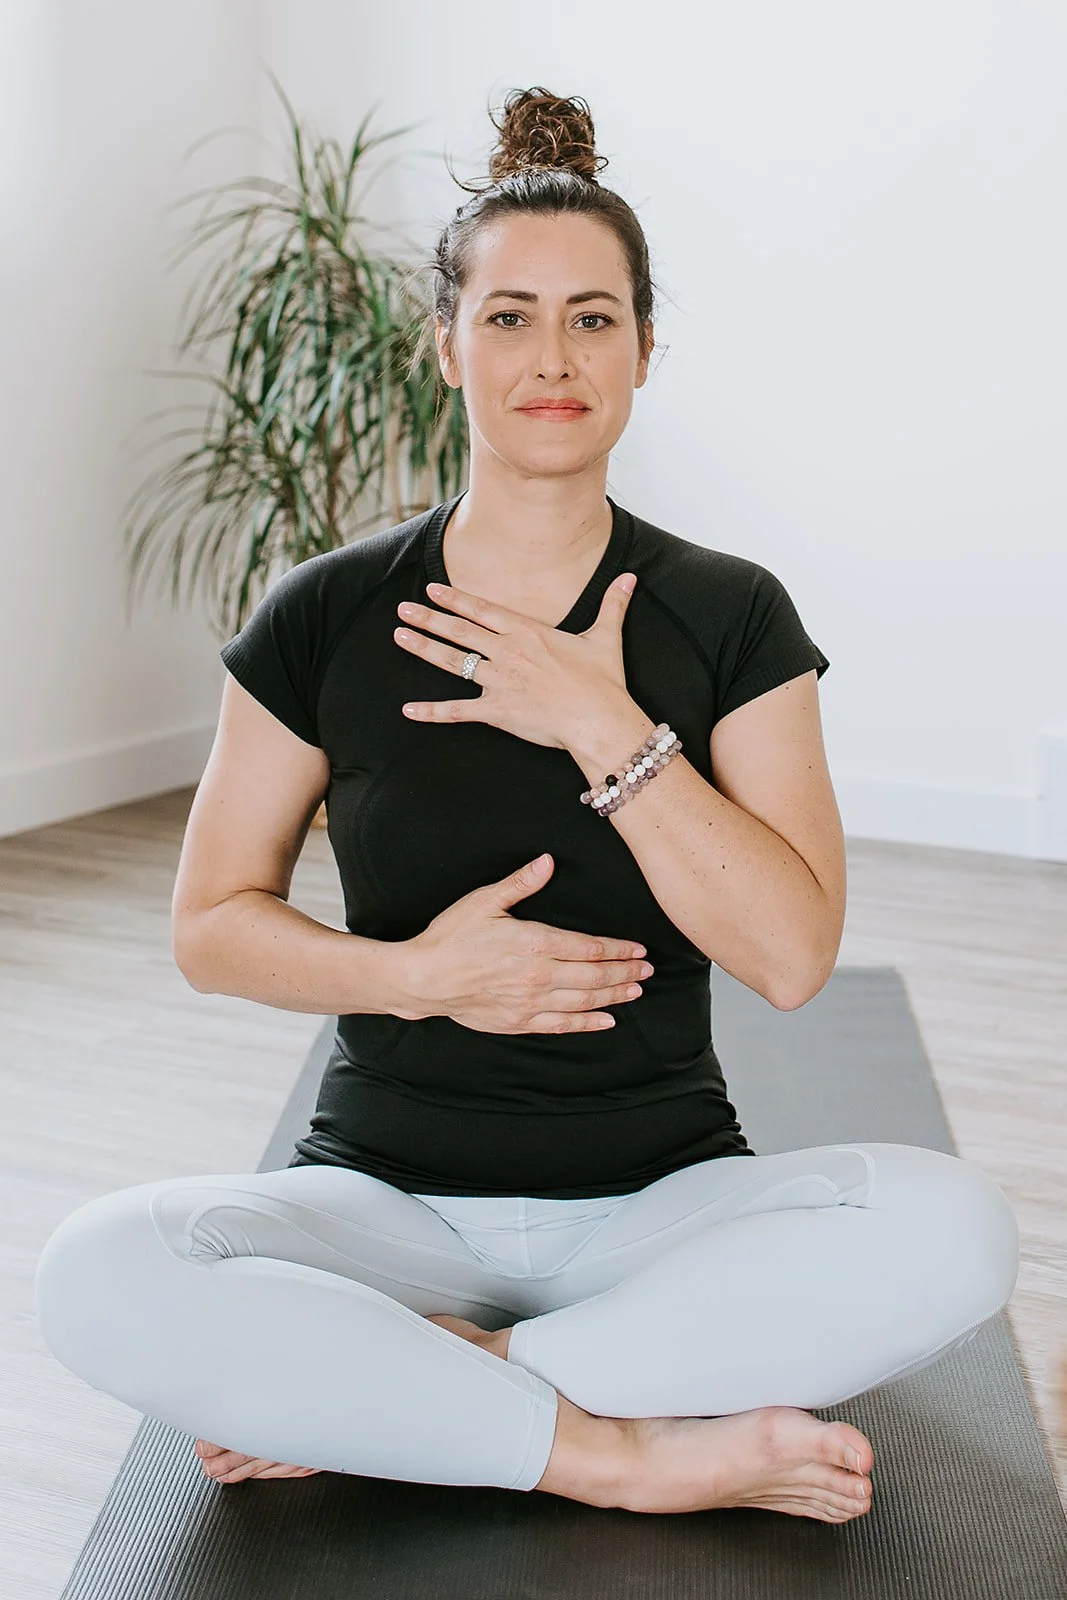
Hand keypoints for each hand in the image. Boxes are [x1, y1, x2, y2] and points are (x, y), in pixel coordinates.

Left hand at [393, 571, 637, 749]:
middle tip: (402, 608)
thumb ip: (613, 604)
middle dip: (428, 618)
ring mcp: (499, 680)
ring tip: (399, 636)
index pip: (482, 610)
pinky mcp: (497, 710)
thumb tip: (630, 577)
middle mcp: (507, 651)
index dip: (455, 599)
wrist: (599, 718)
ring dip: (423, 648)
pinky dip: (432, 712)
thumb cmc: (603, 681)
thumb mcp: (606, 636)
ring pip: (452, 662)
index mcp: (527, 632)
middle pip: (459, 631)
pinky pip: (457, 711)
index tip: (432, 589)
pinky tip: (409, 710)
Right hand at [400, 851, 652, 1033]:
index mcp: (533, 942)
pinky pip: (562, 1026)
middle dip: (624, 972)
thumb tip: (548, 862)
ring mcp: (530, 1002)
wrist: (423, 979)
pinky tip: (607, 1020)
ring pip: (584, 1001)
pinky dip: (588, 1023)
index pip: (588, 947)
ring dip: (614, 996)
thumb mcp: (484, 901)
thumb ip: (520, 883)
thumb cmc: (451, 936)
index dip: (617, 949)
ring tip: (636, 991)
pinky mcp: (519, 1022)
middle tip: (648, 970)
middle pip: (594, 976)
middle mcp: (538, 975)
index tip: (638, 948)